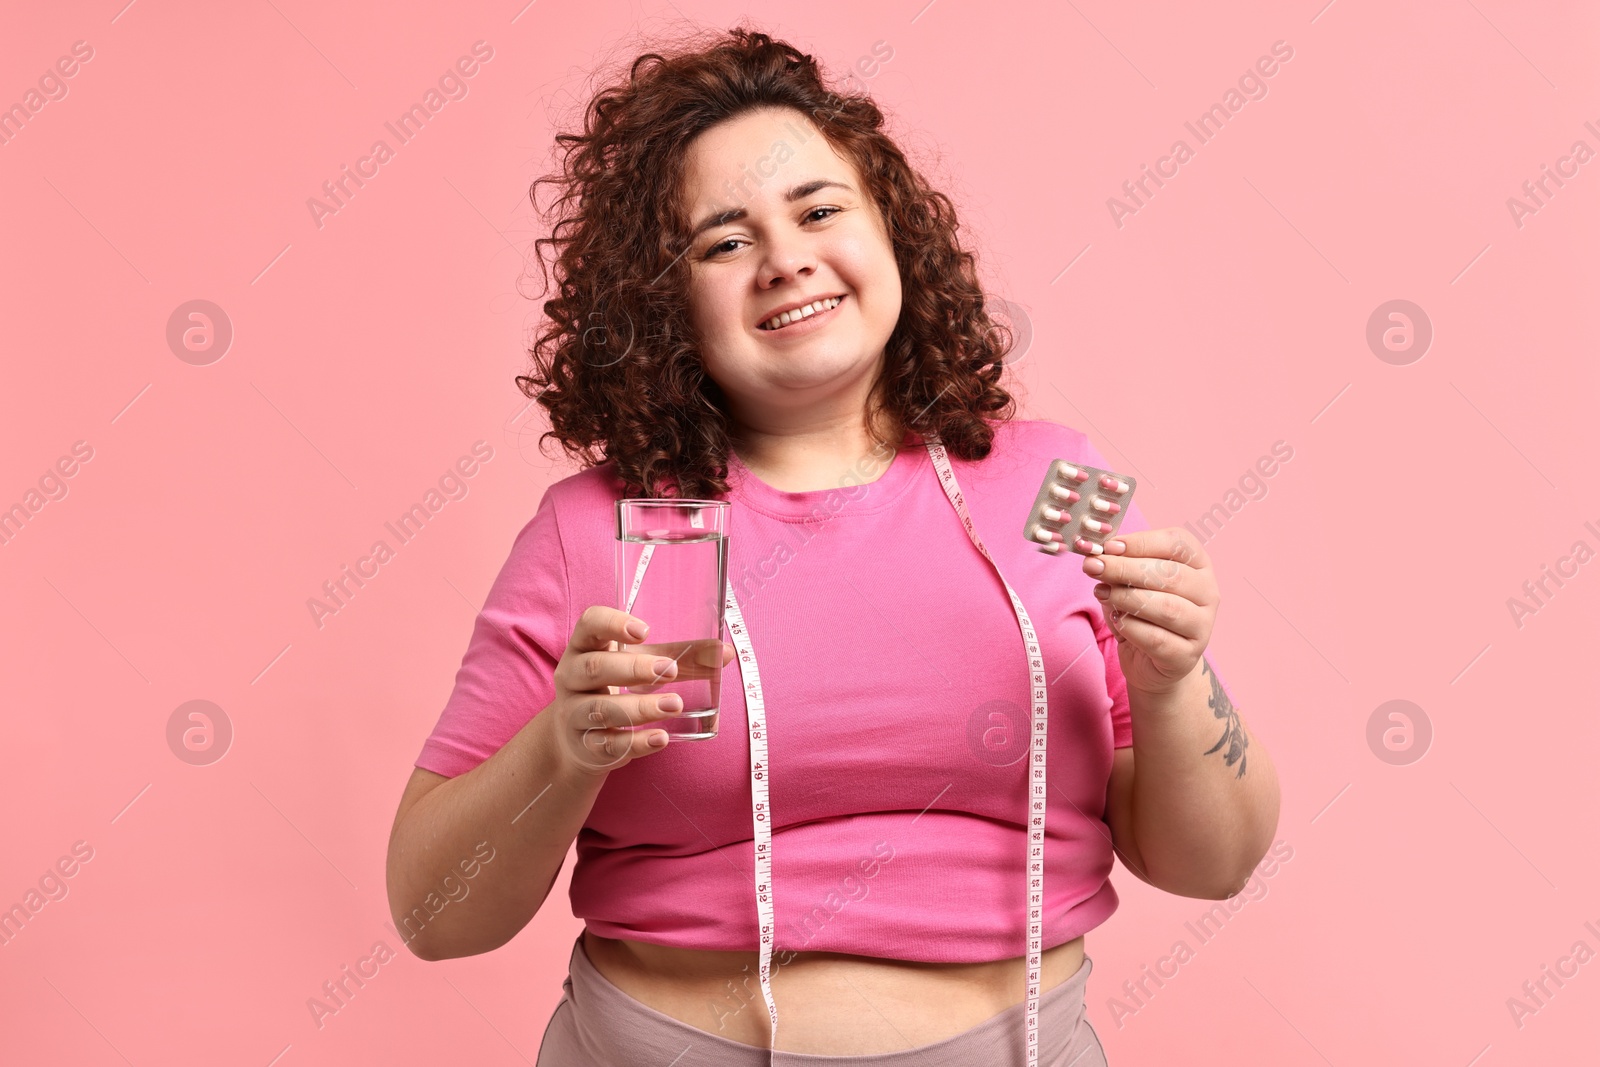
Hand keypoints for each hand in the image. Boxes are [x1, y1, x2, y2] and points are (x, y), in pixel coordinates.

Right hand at [548, 606, 734, 774]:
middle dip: (633, 668)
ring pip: (601, 709)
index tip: (644, 630)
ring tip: (675, 705)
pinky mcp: (584, 745)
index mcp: (584, 646)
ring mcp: (574, 713)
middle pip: (594, 667)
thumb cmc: (615, 689)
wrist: (579, 740)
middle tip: (669, 670)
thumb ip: (680, 658)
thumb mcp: (641, 666)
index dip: (612, 624)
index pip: (589, 624)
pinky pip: (607, 744)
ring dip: (640, 707)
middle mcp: (572, 676)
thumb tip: (726, 653)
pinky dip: (636, 742)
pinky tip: (661, 738)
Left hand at [1080, 527, 1218, 695]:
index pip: (1178, 543)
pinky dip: (1131, 627)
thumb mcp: (1130, 583)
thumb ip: (1120, 566)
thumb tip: (1099, 555)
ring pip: (1167, 607)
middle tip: (1094, 567)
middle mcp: (1208, 593)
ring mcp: (1201, 626)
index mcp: (1199, 565)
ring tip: (1101, 593)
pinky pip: (1158, 639)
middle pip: (1171, 575)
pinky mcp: (1186, 656)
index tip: (1109, 547)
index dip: (1142, 542)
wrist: (1150, 661)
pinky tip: (1116, 620)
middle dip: (1126, 568)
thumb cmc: (1141, 613)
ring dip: (1127, 597)